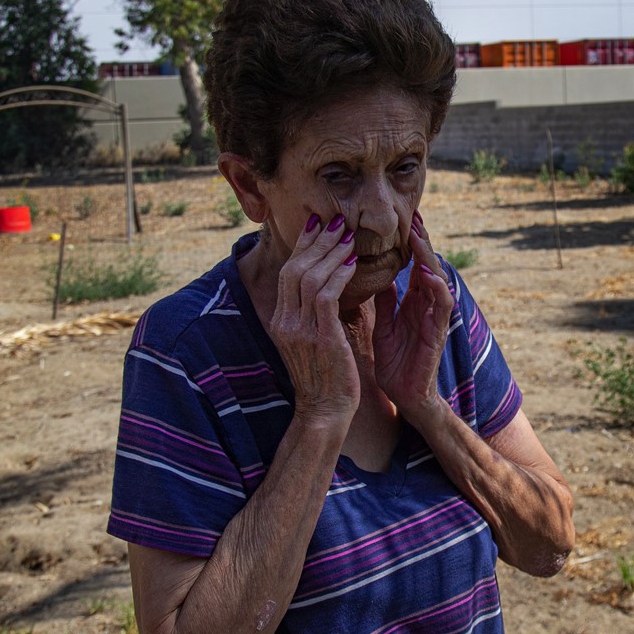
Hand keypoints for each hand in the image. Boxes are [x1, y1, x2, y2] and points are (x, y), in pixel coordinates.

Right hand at [268, 213, 360, 426]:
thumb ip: (314, 314)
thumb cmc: (325, 376)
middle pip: (295, 269)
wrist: (325, 412)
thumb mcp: (312, 340)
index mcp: (280, 321)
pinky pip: (326, 296)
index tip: (317, 225)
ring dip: (330, 253)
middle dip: (316, 242)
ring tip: (347, 236)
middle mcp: (285, 322)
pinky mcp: (320, 337)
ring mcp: (299, 330)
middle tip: (335, 221)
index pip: (288, 273)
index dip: (302, 247)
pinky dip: (338, 274)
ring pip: (309, 277)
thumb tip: (327, 285)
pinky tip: (353, 262)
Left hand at [372, 210, 454, 422]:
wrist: (405, 396)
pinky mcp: (439, 333)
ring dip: (429, 258)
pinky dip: (437, 288)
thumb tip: (376, 276)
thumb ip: (384, 302)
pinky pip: (442, 306)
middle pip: (427, 265)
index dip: (409, 242)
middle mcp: (426, 305)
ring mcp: (435, 317)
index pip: (413, 264)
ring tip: (419, 237)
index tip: (402, 218)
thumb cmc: (395, 363)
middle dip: (421, 240)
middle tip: (413, 215)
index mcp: (412, 301)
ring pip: (438, 279)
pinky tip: (428, 274)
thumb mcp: (383, 326)